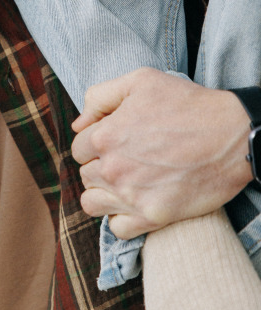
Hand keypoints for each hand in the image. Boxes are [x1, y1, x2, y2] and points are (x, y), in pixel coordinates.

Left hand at [70, 68, 252, 238]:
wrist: (232, 135)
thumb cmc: (187, 104)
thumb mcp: (140, 80)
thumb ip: (100, 97)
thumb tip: (78, 123)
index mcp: (105, 135)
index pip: (77, 148)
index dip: (94, 143)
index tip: (114, 141)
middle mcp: (113, 168)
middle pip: (85, 175)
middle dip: (99, 166)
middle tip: (124, 160)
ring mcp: (132, 195)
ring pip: (92, 204)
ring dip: (103, 194)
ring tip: (124, 183)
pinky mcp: (153, 217)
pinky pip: (118, 229)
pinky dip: (122, 218)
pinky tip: (136, 202)